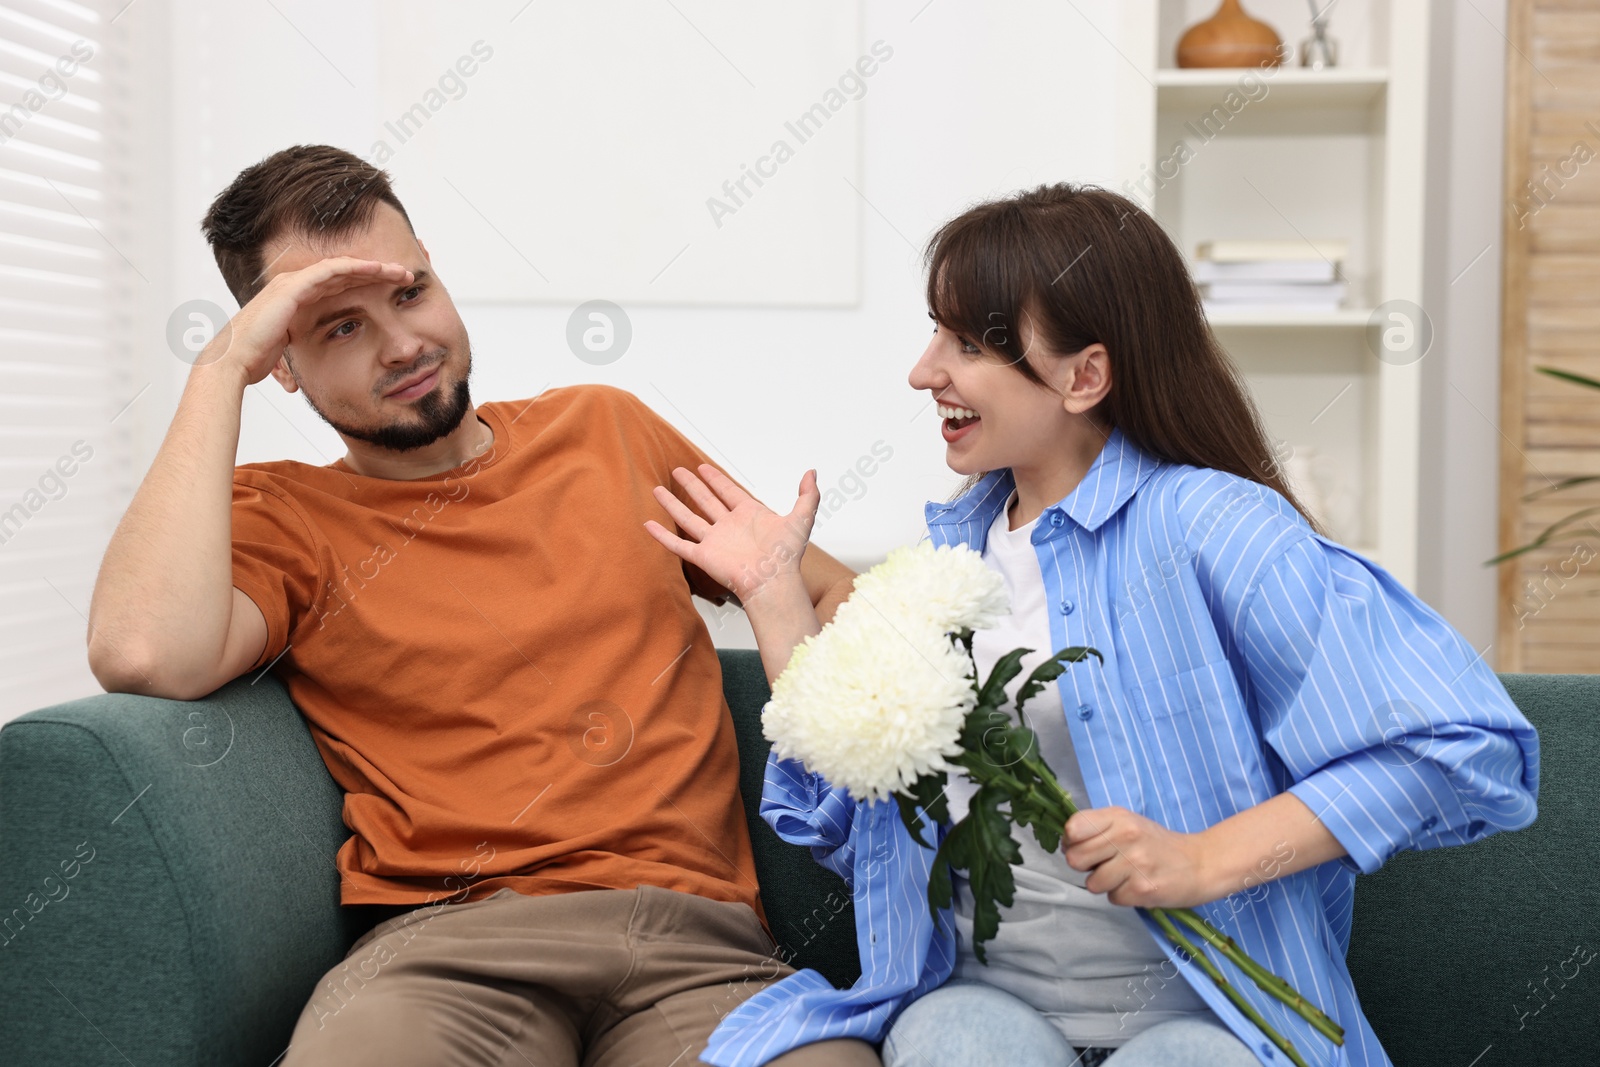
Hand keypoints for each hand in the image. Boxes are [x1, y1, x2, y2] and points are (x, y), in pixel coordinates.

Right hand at [198, 257, 416, 383]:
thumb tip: (302, 375)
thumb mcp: (288, 352)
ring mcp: (293, 283)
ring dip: (373, 267)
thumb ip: (299, 351)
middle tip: (405, 276)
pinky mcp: (293, 287)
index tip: (393, 291)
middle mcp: (294, 285)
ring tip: (399, 272)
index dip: (367, 284)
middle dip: (377, 272)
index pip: (338, 285)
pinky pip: (330, 271)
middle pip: (344, 272)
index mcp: (296, 298)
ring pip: (342, 267)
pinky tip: (376, 268)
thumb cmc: (255, 359)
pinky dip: (355, 267)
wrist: (233, 361)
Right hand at [643, 464, 818, 603]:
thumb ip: (808, 495)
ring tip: (657, 490)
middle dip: (692, 486)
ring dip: (673, 504)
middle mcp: (729, 526)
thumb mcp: (802, 518)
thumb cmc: (787, 556)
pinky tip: (649, 525)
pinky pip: (679, 545)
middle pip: (705, 501)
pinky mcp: (704, 557)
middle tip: (678, 471)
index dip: (715, 479)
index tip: (702, 467)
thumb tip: (812, 472)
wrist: (772, 582)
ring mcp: (715, 541)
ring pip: (688, 518)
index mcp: (748, 515)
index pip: (728, 492)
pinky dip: (663, 536)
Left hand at [1062, 805, 1217, 907]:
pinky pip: (1113, 898)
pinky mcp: (1143, 889)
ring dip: (1106, 884)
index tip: (1082, 846)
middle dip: (1086, 866)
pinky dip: (1123, 896)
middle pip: (1075, 859)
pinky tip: (1138, 885)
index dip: (1071, 841)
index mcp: (1119, 818)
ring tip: (1126, 875)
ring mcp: (1135, 863)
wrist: (1200, 863)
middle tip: (1106, 864)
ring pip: (1092, 883)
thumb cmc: (1157, 844)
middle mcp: (1126, 837)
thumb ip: (1097, 828)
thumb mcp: (1128, 823)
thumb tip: (1066, 844)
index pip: (1073, 828)